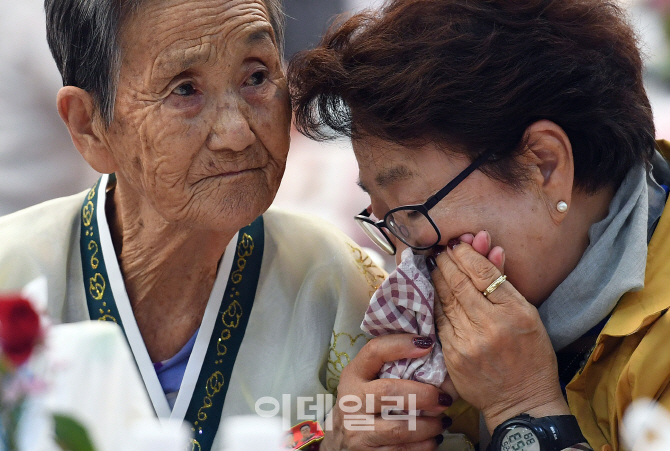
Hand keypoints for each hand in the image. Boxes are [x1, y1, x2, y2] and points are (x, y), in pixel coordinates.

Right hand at [321, 334, 452, 450]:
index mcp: (353, 375)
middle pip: (389, 392)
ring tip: (443, 420)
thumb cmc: (361, 403)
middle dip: (423, 395)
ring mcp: (357, 430)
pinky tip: (434, 439)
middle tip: (444, 398)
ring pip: (399, 428)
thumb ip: (387, 367)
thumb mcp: (364, 380)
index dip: (400, 345)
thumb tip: (429, 351)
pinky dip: (424, 446)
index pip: (374, 352)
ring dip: (429, 425)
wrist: (339, 441)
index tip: (427, 344)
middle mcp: (351, 401)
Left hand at [430, 231, 568, 432]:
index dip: (467, 254)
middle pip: (460, 282)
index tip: (457, 244)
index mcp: (516, 312)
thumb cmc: (531, 357)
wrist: (522, 402)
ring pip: (446, 299)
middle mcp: (491, 325)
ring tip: (433, 263)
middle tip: (439, 249)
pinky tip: (432, 290)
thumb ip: (506, 283)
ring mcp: (469, 341)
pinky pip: (439, 320)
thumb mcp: (529, 316)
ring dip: (437, 277)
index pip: (484, 273)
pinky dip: (434, 301)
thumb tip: (491, 250)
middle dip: (446, 261)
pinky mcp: (452, 355)